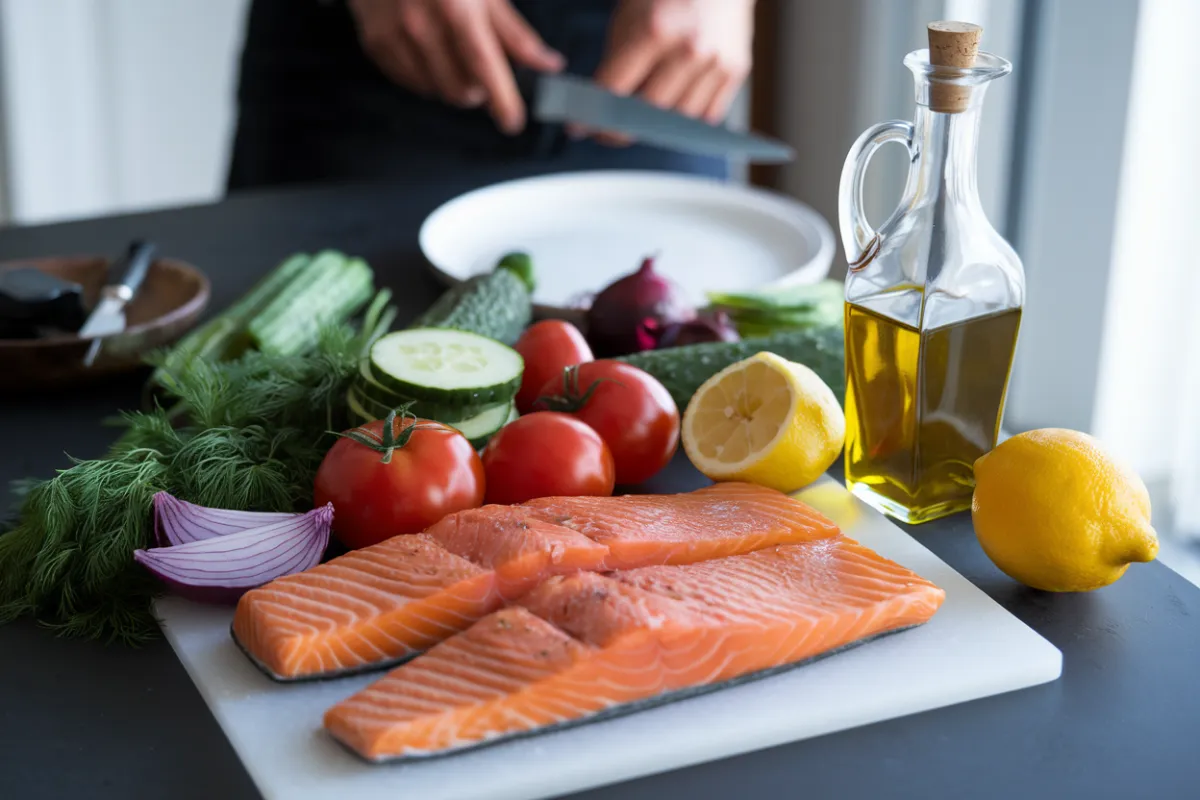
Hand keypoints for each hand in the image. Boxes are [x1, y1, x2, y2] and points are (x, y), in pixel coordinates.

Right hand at [348, 0, 564, 133]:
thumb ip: (514, 33)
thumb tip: (547, 63)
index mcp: (455, 6)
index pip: (484, 67)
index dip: (502, 101)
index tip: (512, 121)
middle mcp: (421, 23)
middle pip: (460, 90)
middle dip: (478, 91)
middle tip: (482, 72)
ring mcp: (394, 35)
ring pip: (435, 91)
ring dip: (451, 83)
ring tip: (453, 53)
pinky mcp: (375, 43)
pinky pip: (409, 82)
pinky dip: (426, 77)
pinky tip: (429, 52)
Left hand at [587, 0, 754, 143]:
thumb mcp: (630, 18)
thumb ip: (618, 63)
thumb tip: (600, 108)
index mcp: (654, 31)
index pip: (615, 91)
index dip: (593, 115)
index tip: (580, 128)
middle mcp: (688, 49)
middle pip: (647, 115)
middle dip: (620, 130)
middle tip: (607, 131)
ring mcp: (715, 62)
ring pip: (678, 121)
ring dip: (656, 126)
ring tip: (642, 117)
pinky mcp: (736, 69)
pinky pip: (706, 115)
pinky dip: (687, 118)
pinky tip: (674, 106)